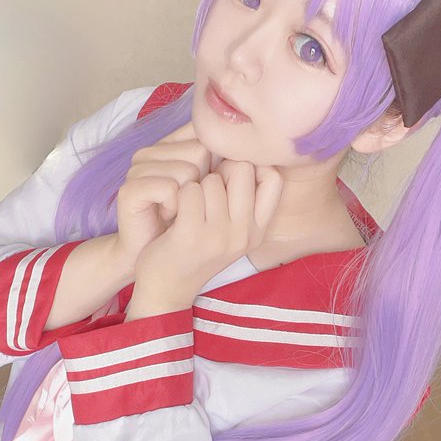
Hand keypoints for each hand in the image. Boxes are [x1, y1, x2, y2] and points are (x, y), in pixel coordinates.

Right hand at [112, 123, 222, 273]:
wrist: (158, 268)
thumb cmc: (192, 231)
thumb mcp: (220, 199)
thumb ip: (234, 171)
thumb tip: (259, 156)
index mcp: (175, 145)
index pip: (212, 134)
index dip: (222, 169)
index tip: (211, 197)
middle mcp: (155, 150)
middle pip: (203, 150)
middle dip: (208, 188)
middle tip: (193, 209)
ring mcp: (139, 167)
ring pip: (187, 170)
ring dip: (192, 203)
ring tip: (179, 215)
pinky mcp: (130, 188)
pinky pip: (170, 188)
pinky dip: (174, 209)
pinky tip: (166, 217)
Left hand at [131, 160, 283, 310]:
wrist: (166, 288)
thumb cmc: (195, 250)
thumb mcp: (230, 230)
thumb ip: (242, 198)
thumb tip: (242, 152)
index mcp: (258, 230)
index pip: (274, 177)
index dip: (250, 166)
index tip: (228, 179)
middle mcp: (245, 234)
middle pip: (243, 168)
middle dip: (219, 171)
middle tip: (203, 190)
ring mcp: (220, 236)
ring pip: (212, 179)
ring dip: (195, 185)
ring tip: (187, 208)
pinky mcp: (192, 236)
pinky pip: (190, 190)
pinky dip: (178, 195)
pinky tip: (174, 213)